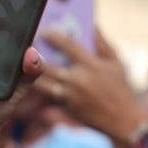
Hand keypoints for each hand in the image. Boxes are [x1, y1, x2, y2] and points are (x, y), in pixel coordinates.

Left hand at [33, 28, 147, 145]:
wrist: (123, 121)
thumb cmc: (122, 89)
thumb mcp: (117, 63)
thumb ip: (103, 44)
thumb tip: (93, 26)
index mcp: (91, 65)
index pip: (67, 46)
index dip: (53, 36)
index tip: (44, 31)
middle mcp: (78, 80)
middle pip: (47, 65)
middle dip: (34, 56)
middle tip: (26, 49)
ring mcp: (70, 95)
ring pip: (41, 83)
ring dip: (31, 74)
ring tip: (24, 65)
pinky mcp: (66, 107)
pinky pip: (49, 95)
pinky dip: (41, 87)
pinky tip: (33, 81)